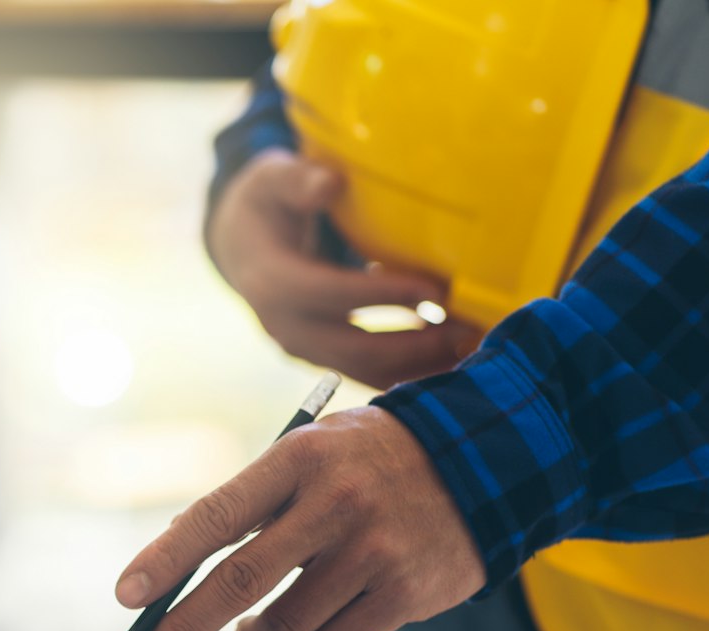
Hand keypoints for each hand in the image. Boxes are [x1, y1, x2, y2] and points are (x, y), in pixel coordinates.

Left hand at [115, 406, 484, 630]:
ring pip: (284, 625)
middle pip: (240, 581)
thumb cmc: (373, 460)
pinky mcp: (406, 593)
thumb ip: (251, 499)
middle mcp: (336, 504)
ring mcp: (375, 552)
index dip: (167, 558)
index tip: (126, 596)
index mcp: (300, 459)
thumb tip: (174, 556)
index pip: (218, 515)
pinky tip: (326, 608)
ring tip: (256, 622)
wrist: (489, 460)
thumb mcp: (312, 451)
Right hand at [209, 150, 477, 388]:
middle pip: (352, 348)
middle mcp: (283, 325)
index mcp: (271, 281)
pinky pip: (367, 372)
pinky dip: (408, 371)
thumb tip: (331, 182)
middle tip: (466, 328)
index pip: (331, 294)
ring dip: (416, 365)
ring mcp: (302, 347)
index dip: (383, 295)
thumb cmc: (265, 204)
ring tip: (468, 345)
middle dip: (412, 345)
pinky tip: (449, 356)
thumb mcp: (271, 180)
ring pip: (363, 370)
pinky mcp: (321, 356)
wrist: (239, 245)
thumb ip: (298, 179)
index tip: (436, 290)